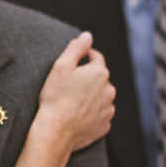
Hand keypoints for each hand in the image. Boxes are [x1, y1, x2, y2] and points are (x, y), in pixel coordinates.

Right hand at [35, 31, 114, 152]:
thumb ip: (77, 48)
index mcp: (100, 72)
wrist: (56, 131)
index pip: (96, 57)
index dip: (84, 57)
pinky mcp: (104, 125)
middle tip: (68, 85)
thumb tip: (87, 35)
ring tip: (72, 101)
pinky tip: (77, 115)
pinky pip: (99, 114)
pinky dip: (91, 113)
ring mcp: (108, 109)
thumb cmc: (56, 97)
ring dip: (90, 96)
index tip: (73, 64)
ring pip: (101, 96)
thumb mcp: (61, 66)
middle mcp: (109, 90)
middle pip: (99, 78)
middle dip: (87, 78)